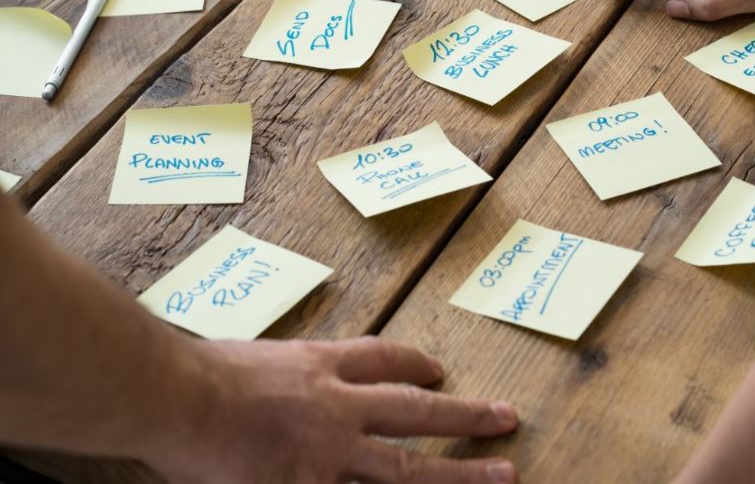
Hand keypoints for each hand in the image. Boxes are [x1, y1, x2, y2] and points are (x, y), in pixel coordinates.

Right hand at [145, 337, 518, 483]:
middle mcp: (338, 407)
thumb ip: (289, 374)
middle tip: (506, 419)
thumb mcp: (258, 356)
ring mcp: (328, 454)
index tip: (440, 372)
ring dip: (457, 475)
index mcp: (323, 367)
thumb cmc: (201, 370)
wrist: (174, 394)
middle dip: (465, 416)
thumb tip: (300, 385)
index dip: (416, 365)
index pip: (384, 360)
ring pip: (405, 469)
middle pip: (416, 412)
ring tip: (502, 476)